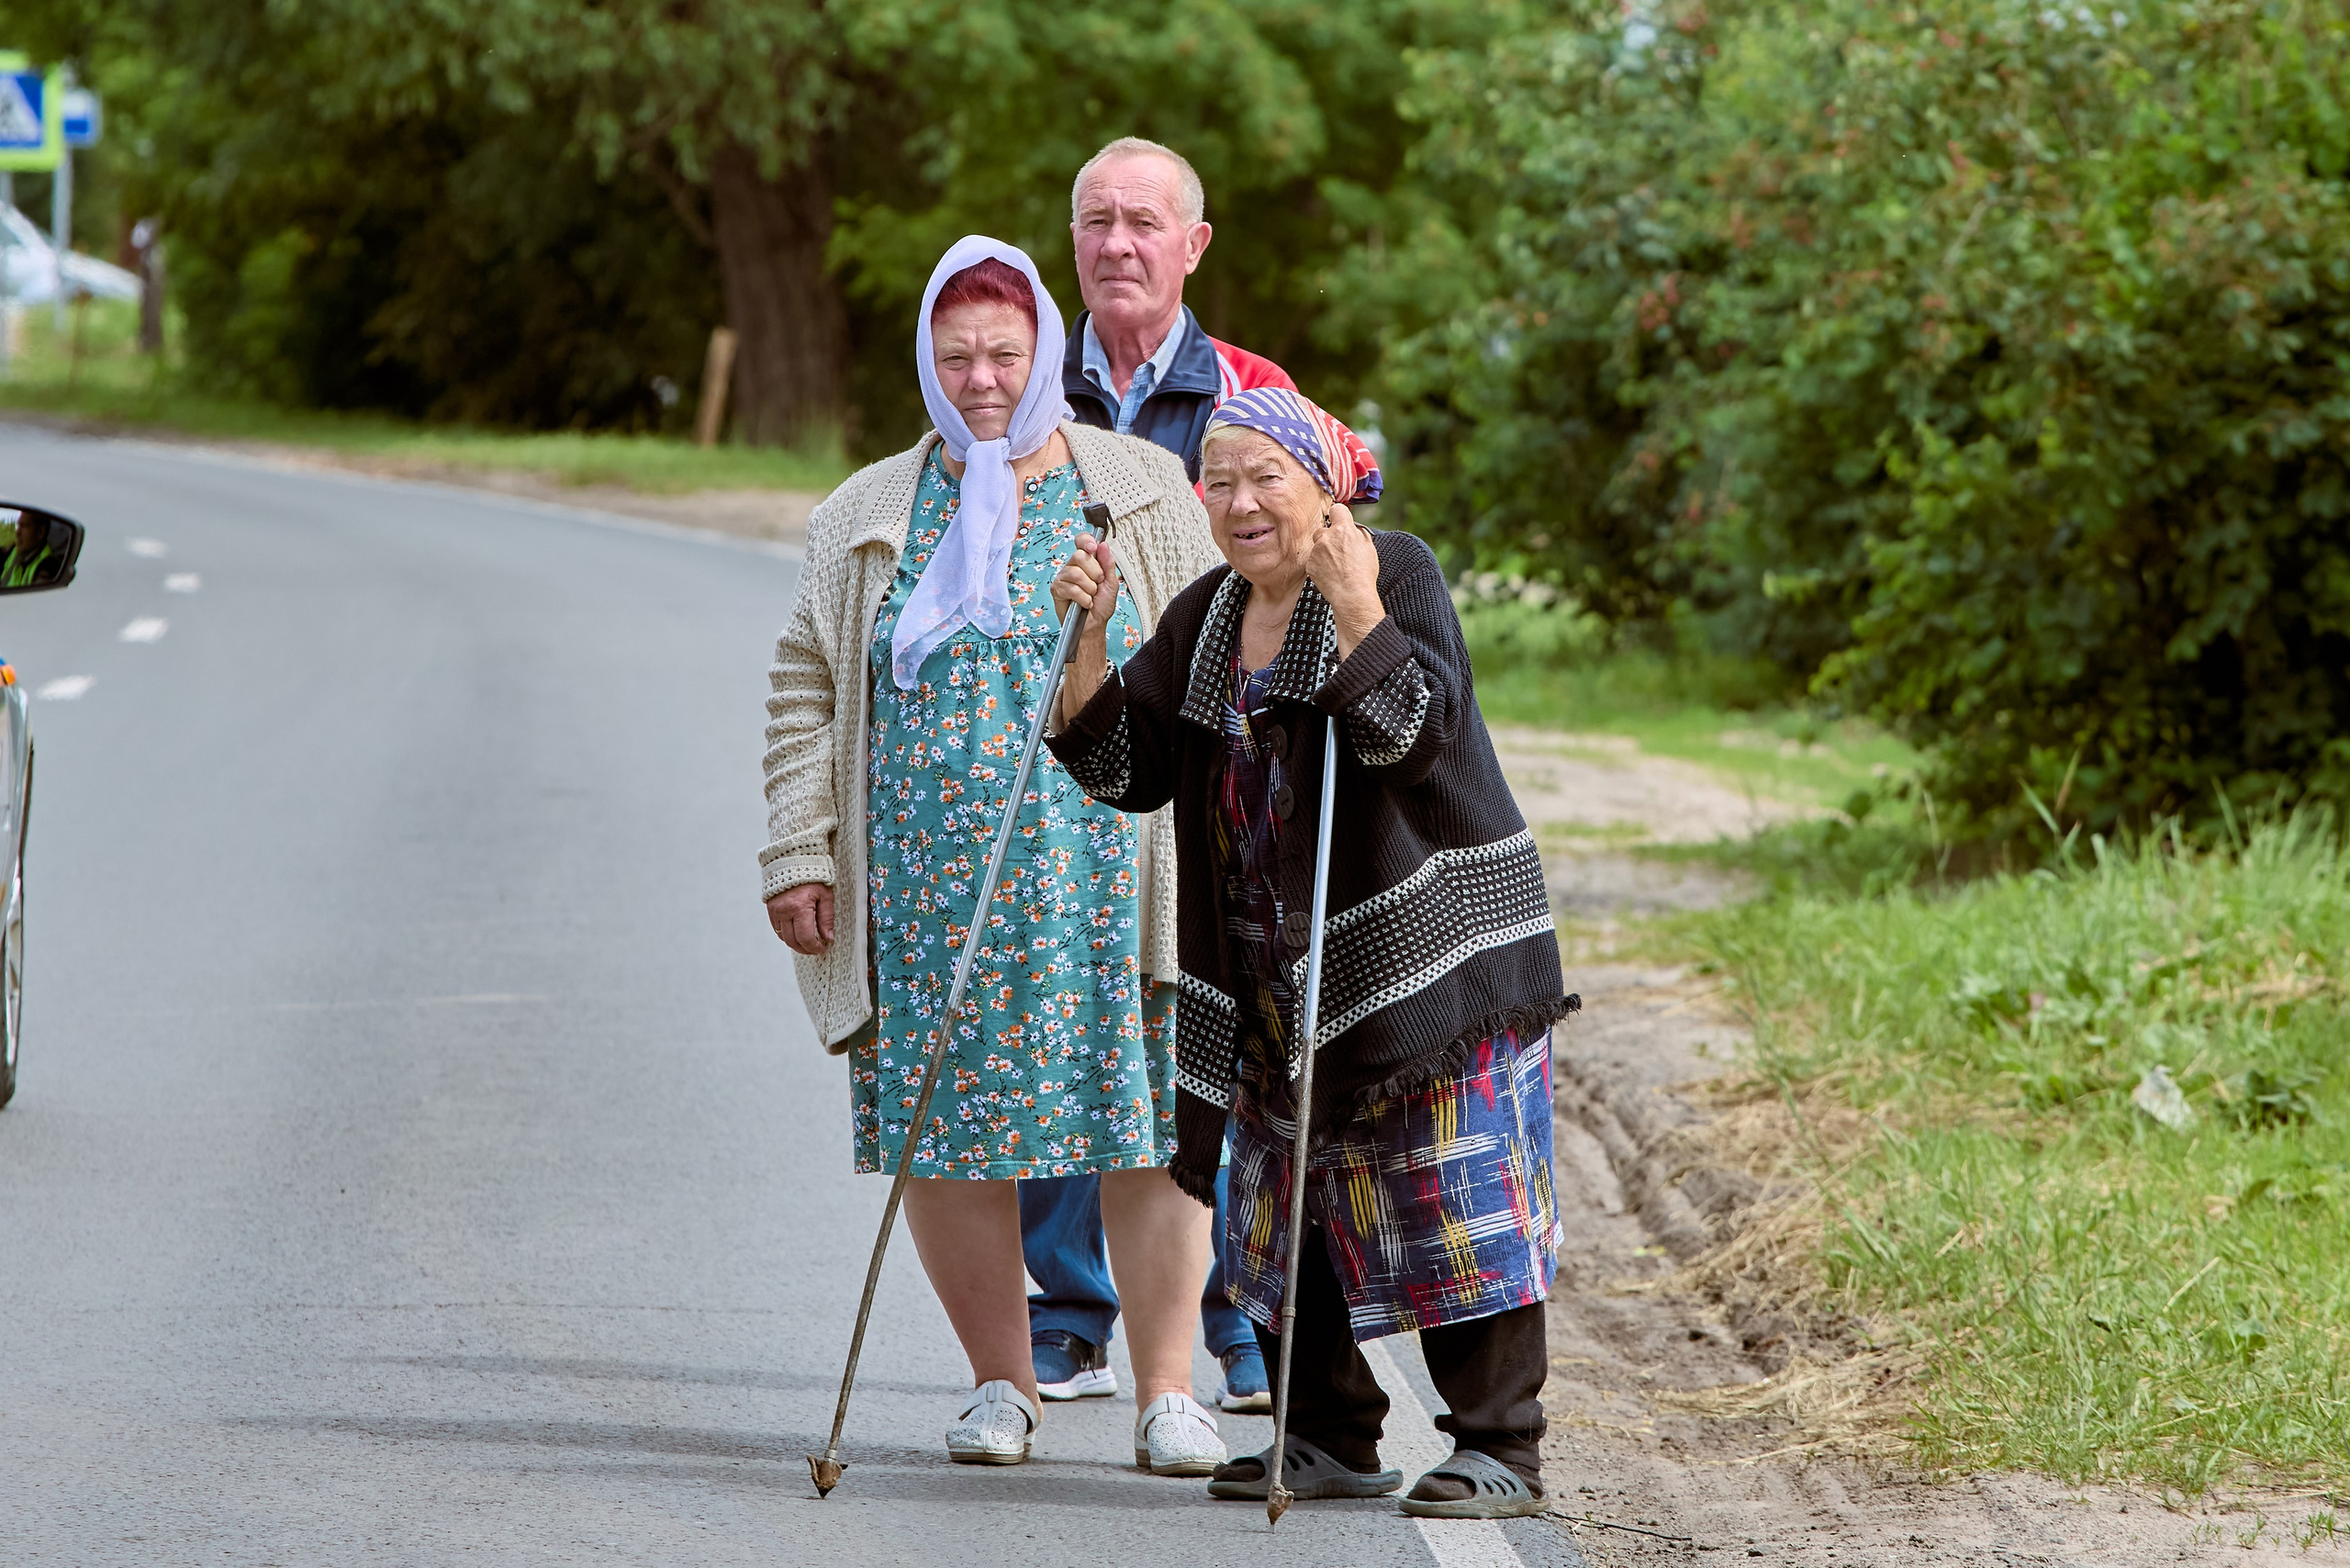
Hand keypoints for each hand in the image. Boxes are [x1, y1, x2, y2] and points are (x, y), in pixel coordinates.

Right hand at [767, 883, 834, 954]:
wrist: (793, 860)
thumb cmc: (812, 876)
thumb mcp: (825, 895)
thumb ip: (827, 918)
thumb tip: (828, 937)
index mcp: (799, 907)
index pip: (805, 938)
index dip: (814, 947)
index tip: (822, 948)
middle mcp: (784, 911)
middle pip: (792, 941)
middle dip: (805, 949)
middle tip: (816, 949)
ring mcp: (775, 911)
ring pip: (783, 938)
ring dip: (796, 944)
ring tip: (808, 942)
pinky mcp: (770, 910)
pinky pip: (777, 929)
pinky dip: (787, 935)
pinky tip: (797, 933)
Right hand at [1051, 532, 1118, 719]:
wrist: (1094, 626)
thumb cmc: (1102, 606)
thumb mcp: (1111, 583)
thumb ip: (1108, 564)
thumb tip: (1103, 545)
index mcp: (1087, 561)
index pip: (1081, 541)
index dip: (1086, 541)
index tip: (1093, 548)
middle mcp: (1073, 566)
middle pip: (1079, 555)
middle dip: (1094, 572)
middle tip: (1098, 584)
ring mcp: (1063, 577)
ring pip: (1075, 573)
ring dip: (1089, 588)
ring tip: (1091, 596)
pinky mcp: (1056, 589)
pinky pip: (1070, 588)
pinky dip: (1082, 598)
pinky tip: (1084, 603)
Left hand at [1303, 504, 1384, 654]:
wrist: (1352, 594)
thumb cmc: (1363, 573)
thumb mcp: (1369, 547)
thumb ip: (1358, 533)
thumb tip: (1353, 528)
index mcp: (1344, 529)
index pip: (1337, 509)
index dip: (1339, 515)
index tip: (1339, 520)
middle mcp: (1327, 537)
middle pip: (1323, 529)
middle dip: (1329, 537)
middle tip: (1339, 550)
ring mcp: (1316, 551)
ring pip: (1317, 546)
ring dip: (1324, 552)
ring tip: (1336, 566)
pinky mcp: (1310, 564)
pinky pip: (1313, 560)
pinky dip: (1319, 565)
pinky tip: (1330, 573)